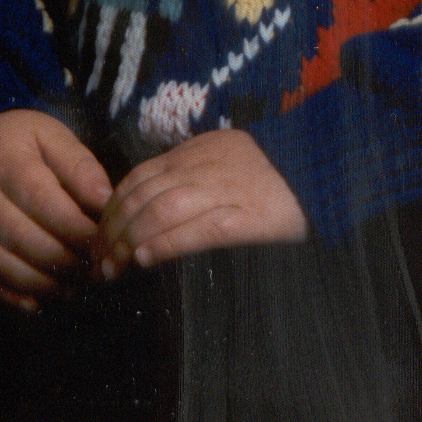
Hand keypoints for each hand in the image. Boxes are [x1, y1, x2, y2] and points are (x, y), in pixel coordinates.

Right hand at [0, 108, 112, 310]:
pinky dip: (11, 293)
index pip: (41, 200)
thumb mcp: (52, 135)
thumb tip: (105, 203)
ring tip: (71, 288)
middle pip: (20, 236)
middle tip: (91, 270)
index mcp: (6, 161)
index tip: (101, 243)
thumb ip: (80, 166)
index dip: (73, 227)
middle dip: (60, 259)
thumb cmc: (20, 139)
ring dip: (38, 282)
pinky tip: (38, 301)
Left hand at [93, 128, 307, 274]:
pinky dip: (167, 243)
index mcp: (196, 152)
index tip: (99, 237)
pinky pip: (199, 228)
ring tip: (112, 268)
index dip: (112, 209)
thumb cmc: (274, 169)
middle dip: (112, 230)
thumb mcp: (225, 156)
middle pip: (141, 196)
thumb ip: (191, 172)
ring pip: (161, 210)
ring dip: (128, 241)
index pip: (138, 178)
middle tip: (97, 261)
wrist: (323, 164)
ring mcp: (225, 191)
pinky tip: (146, 259)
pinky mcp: (248, 218)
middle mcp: (204, 168)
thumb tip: (151, 204)